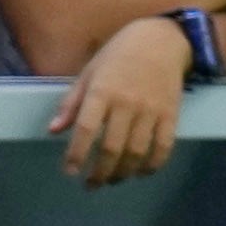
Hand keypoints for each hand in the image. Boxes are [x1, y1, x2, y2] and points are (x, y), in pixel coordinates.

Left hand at [55, 17, 189, 185]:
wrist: (161, 41)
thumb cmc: (118, 56)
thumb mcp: (89, 73)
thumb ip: (71, 103)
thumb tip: (54, 130)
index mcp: (102, 92)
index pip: (86, 129)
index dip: (76, 154)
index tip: (69, 172)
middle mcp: (127, 104)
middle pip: (112, 148)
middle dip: (99, 172)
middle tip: (91, 185)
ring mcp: (151, 111)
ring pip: (137, 152)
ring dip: (123, 172)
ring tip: (113, 180)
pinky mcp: (171, 116)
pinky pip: (163, 147)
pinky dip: (153, 165)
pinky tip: (141, 172)